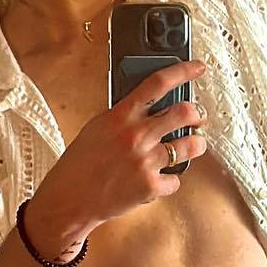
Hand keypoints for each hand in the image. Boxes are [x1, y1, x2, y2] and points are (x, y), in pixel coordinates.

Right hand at [43, 59, 210, 223]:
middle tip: (197, 117)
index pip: (157, 83)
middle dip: (197, 113)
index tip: (197, 68)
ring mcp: (145, 161)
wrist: (69, 199)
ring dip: (196, 144)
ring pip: (191, 145)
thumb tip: (151, 104)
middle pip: (184, 112)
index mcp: (121, 116)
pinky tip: (160, 177)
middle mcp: (136, 136)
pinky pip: (176, 178)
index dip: (183, 71)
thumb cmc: (80, 163)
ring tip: (192, 145)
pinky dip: (170, 179)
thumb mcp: (98, 127)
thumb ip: (124, 114)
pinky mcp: (150, 186)